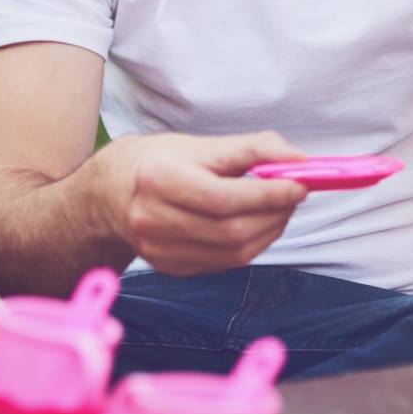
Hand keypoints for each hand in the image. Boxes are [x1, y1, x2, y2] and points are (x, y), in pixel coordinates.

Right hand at [114, 130, 308, 277]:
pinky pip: (224, 263)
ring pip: (232, 253)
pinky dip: (251, 245)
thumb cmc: (163, 161)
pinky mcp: (169, 268)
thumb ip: (253, 149)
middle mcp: (152, 218)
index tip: (299, 185)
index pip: (223, 197)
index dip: (267, 195)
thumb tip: (299, 159)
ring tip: (280, 209)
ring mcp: (158, 250)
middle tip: (295, 195)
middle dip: (274, 214)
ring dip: (268, 232)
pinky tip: (258, 225)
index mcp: (158, 179)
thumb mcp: (203, 145)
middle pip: (230, 230)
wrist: (113, 192)